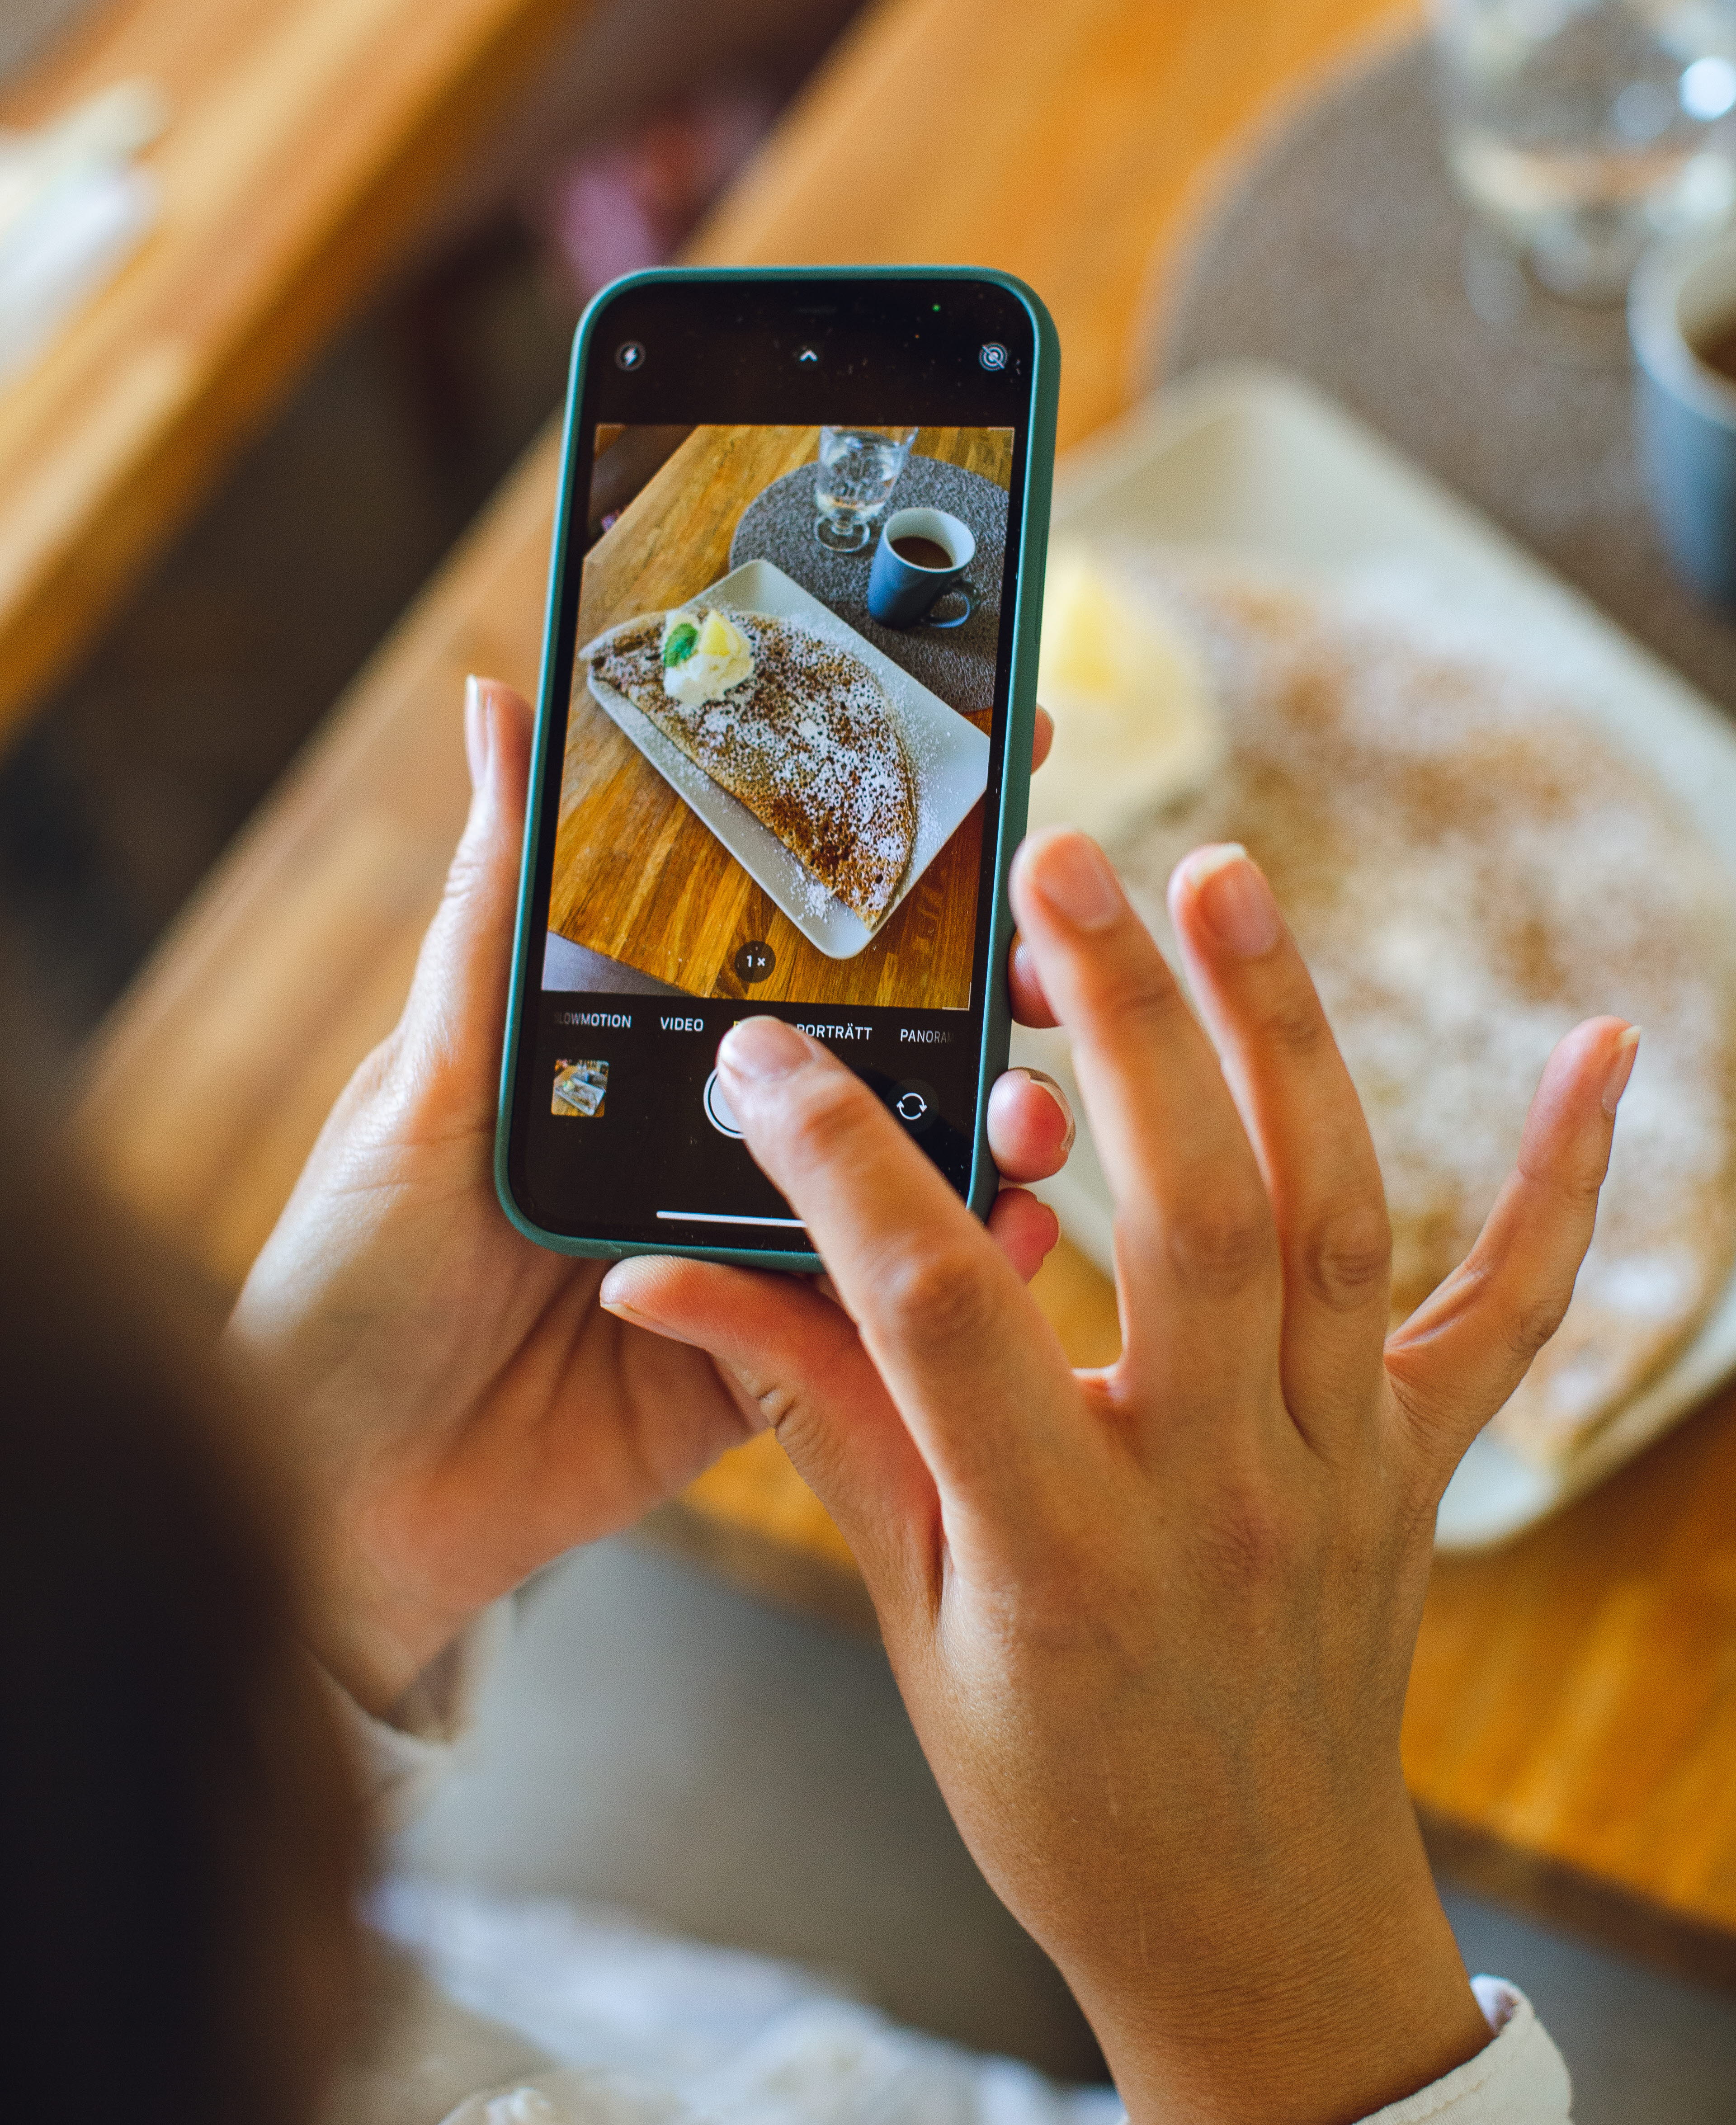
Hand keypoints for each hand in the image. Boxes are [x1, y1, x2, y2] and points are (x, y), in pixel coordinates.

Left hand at [224, 681, 1071, 1715]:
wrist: (339, 1497)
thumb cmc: (351, 1270)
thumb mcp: (430, 1077)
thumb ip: (495, 909)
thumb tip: (499, 705)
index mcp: (640, 1049)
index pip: (782, 933)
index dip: (886, 861)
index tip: (984, 773)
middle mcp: (712, 1135)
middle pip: (873, 1048)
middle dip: (980, 998)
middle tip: (1048, 964)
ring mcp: (752, 1246)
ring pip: (901, 1177)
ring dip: (987, 1134)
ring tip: (1034, 1116)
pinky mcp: (772, 1361)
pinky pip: (881, 1317)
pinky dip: (955, 1279)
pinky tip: (1009, 1242)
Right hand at [599, 832, 1636, 2123]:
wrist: (1248, 1918)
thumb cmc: (1056, 1783)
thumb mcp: (911, 1612)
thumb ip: (811, 1422)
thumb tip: (665, 1282)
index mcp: (1063, 1544)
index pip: (940, 1309)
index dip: (844, 1166)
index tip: (772, 1056)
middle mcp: (1221, 1484)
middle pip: (1188, 1210)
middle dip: (1120, 1021)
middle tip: (1062, 867)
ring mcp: (1342, 1463)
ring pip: (1332, 1213)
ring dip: (1286, 1033)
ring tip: (1225, 879)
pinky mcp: (1416, 1458)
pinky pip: (1507, 1308)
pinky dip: (1564, 1178)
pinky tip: (1603, 1047)